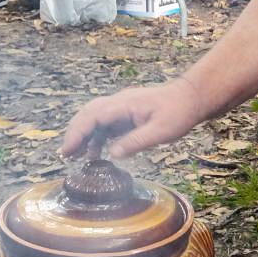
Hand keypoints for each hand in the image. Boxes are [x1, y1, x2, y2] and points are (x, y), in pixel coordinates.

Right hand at [62, 78, 203, 160]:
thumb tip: (112, 154)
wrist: (191, 98)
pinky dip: (97, 137)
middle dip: (75, 133)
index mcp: (124, 105)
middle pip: (88, 115)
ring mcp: (123, 107)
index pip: (92, 117)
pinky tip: (96, 153)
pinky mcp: (127, 114)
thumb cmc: (179, 113)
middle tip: (66, 155)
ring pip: (95, 119)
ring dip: (84, 136)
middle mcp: (119, 103)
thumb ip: (136, 142)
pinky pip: (106, 124)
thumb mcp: (160, 131)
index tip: (68, 150)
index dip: (77, 133)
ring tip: (77, 157)